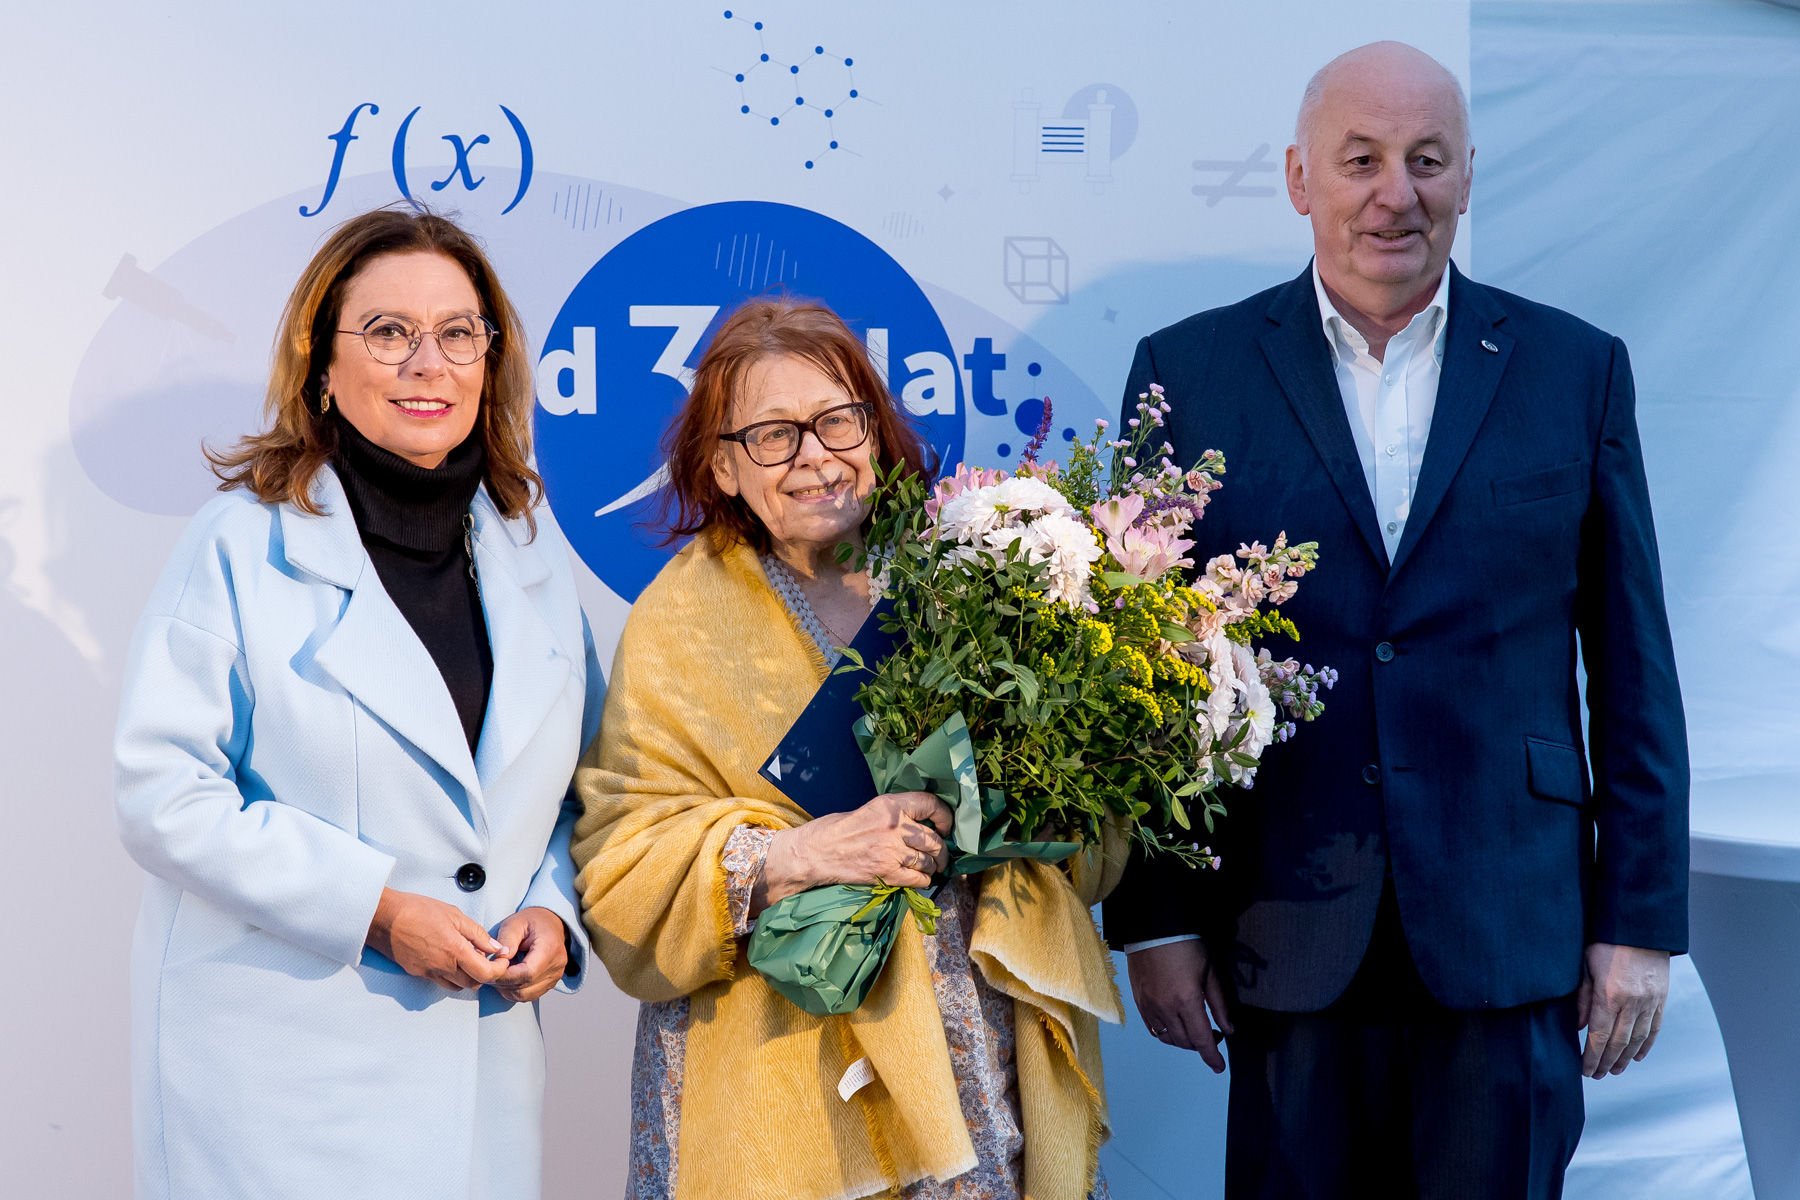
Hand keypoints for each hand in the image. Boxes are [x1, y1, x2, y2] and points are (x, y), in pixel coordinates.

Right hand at [366, 887, 509, 991]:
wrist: (384, 918)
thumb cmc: (417, 910)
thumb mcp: (454, 915)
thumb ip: (477, 933)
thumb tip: (494, 947)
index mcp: (455, 950)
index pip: (485, 973)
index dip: (499, 969)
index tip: (501, 960)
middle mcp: (443, 967)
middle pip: (473, 984)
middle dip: (484, 974)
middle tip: (485, 957)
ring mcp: (429, 972)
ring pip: (457, 986)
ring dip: (467, 976)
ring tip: (467, 957)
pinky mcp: (418, 973)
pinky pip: (440, 982)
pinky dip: (450, 975)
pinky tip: (449, 958)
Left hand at [492, 907, 569, 1002]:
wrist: (550, 923)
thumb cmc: (531, 921)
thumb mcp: (515, 923)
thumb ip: (506, 940)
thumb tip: (499, 959)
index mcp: (549, 948)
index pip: (527, 972)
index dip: (506, 976)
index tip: (491, 970)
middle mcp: (556, 965)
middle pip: (525, 986)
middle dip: (503, 983)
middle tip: (489, 973)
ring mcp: (556, 975)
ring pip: (526, 994)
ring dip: (507, 989)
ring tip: (498, 975)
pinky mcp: (552, 982)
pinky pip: (530, 995)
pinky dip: (515, 991)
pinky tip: (508, 979)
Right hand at [756, 791, 954, 913]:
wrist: (813, 853)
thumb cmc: (835, 830)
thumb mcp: (867, 811)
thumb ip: (893, 816)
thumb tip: (918, 825)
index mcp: (889, 805)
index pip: (930, 804)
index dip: (945, 817)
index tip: (945, 826)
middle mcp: (894, 826)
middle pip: (933, 839)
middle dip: (941, 850)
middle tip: (939, 856)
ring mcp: (892, 851)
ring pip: (929, 861)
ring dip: (933, 867)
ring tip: (930, 868)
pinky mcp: (886, 874)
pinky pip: (919, 879)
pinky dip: (923, 881)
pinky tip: (919, 879)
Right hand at [1127, 938, 1233, 1072]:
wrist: (1152, 929)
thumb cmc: (1184, 946)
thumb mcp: (1209, 972)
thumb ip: (1219, 1004)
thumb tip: (1228, 1029)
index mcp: (1187, 1001)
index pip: (1202, 1039)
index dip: (1212, 1057)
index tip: (1219, 1067)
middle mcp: (1166, 1008)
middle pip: (1185, 1042)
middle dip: (1200, 1045)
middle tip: (1212, 1035)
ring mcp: (1149, 1007)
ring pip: (1167, 1038)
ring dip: (1183, 1040)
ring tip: (1193, 1029)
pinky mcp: (1139, 1002)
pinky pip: (1153, 1028)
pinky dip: (1166, 1032)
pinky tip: (1174, 1023)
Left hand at [1577, 942, 1669, 1077]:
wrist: (1640, 926)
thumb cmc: (1605, 941)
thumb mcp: (1585, 966)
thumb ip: (1582, 998)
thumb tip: (1579, 1027)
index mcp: (1609, 995)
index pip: (1598, 1035)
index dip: (1591, 1056)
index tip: (1584, 1070)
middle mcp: (1632, 1003)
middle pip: (1618, 1042)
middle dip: (1606, 1062)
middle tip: (1597, 1076)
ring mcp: (1649, 1001)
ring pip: (1637, 1039)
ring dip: (1625, 1058)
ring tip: (1615, 1071)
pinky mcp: (1661, 998)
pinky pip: (1654, 1027)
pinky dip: (1646, 1045)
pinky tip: (1637, 1056)